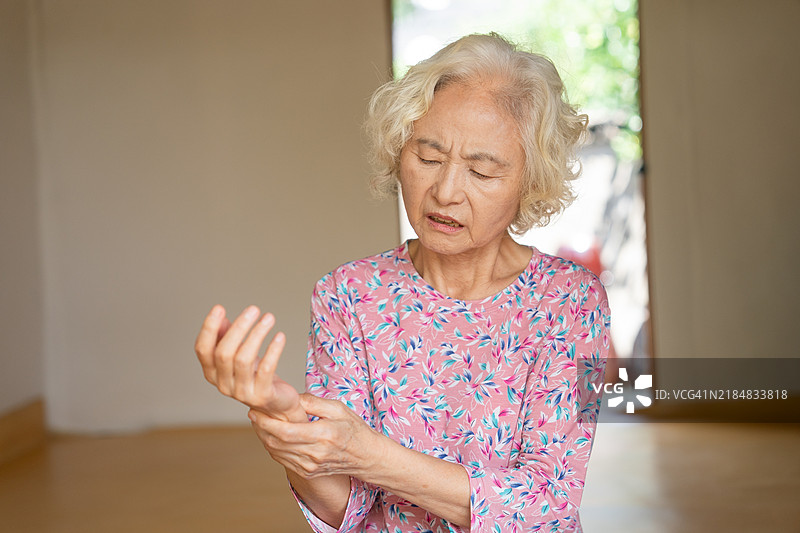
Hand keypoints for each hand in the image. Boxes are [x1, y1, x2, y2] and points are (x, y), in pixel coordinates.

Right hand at [194, 305, 302, 420]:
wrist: (277, 404)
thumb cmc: (256, 375)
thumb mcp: (239, 355)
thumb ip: (227, 339)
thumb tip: (222, 319)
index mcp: (212, 373)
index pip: (202, 350)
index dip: (208, 328)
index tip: (219, 308)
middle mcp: (223, 385)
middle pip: (224, 352)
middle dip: (239, 328)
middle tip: (254, 309)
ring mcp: (242, 393)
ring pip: (243, 359)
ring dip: (257, 334)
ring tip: (269, 318)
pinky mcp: (262, 396)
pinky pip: (266, 369)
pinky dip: (273, 350)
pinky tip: (280, 336)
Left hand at [248, 393, 382, 478]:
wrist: (367, 457)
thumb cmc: (355, 429)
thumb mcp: (339, 408)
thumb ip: (313, 402)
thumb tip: (291, 397)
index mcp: (323, 435)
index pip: (286, 432)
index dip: (266, 422)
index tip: (255, 411)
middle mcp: (315, 454)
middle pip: (277, 443)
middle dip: (260, 428)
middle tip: (253, 413)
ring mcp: (310, 467)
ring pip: (276, 453)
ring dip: (263, 438)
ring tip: (259, 422)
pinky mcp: (308, 473)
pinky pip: (283, 461)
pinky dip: (272, 448)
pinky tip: (270, 435)